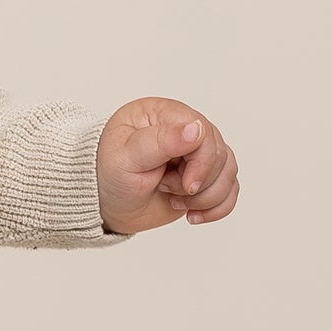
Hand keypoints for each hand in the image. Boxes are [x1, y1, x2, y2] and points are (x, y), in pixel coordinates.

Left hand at [98, 97, 239, 233]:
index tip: (185, 185)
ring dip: (206, 197)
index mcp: (164, 115)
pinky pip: (230, 190)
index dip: (202, 163)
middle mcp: (185, 131)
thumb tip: (196, 129)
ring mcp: (197, 155)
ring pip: (229, 174)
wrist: (102, 202)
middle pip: (221, 156)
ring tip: (174, 201)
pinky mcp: (203, 177)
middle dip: (197, 183)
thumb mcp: (125, 156)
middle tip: (164, 189)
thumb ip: (159, 141)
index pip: (205, 134)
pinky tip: (193, 215)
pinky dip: (217, 208)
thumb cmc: (105, 173)